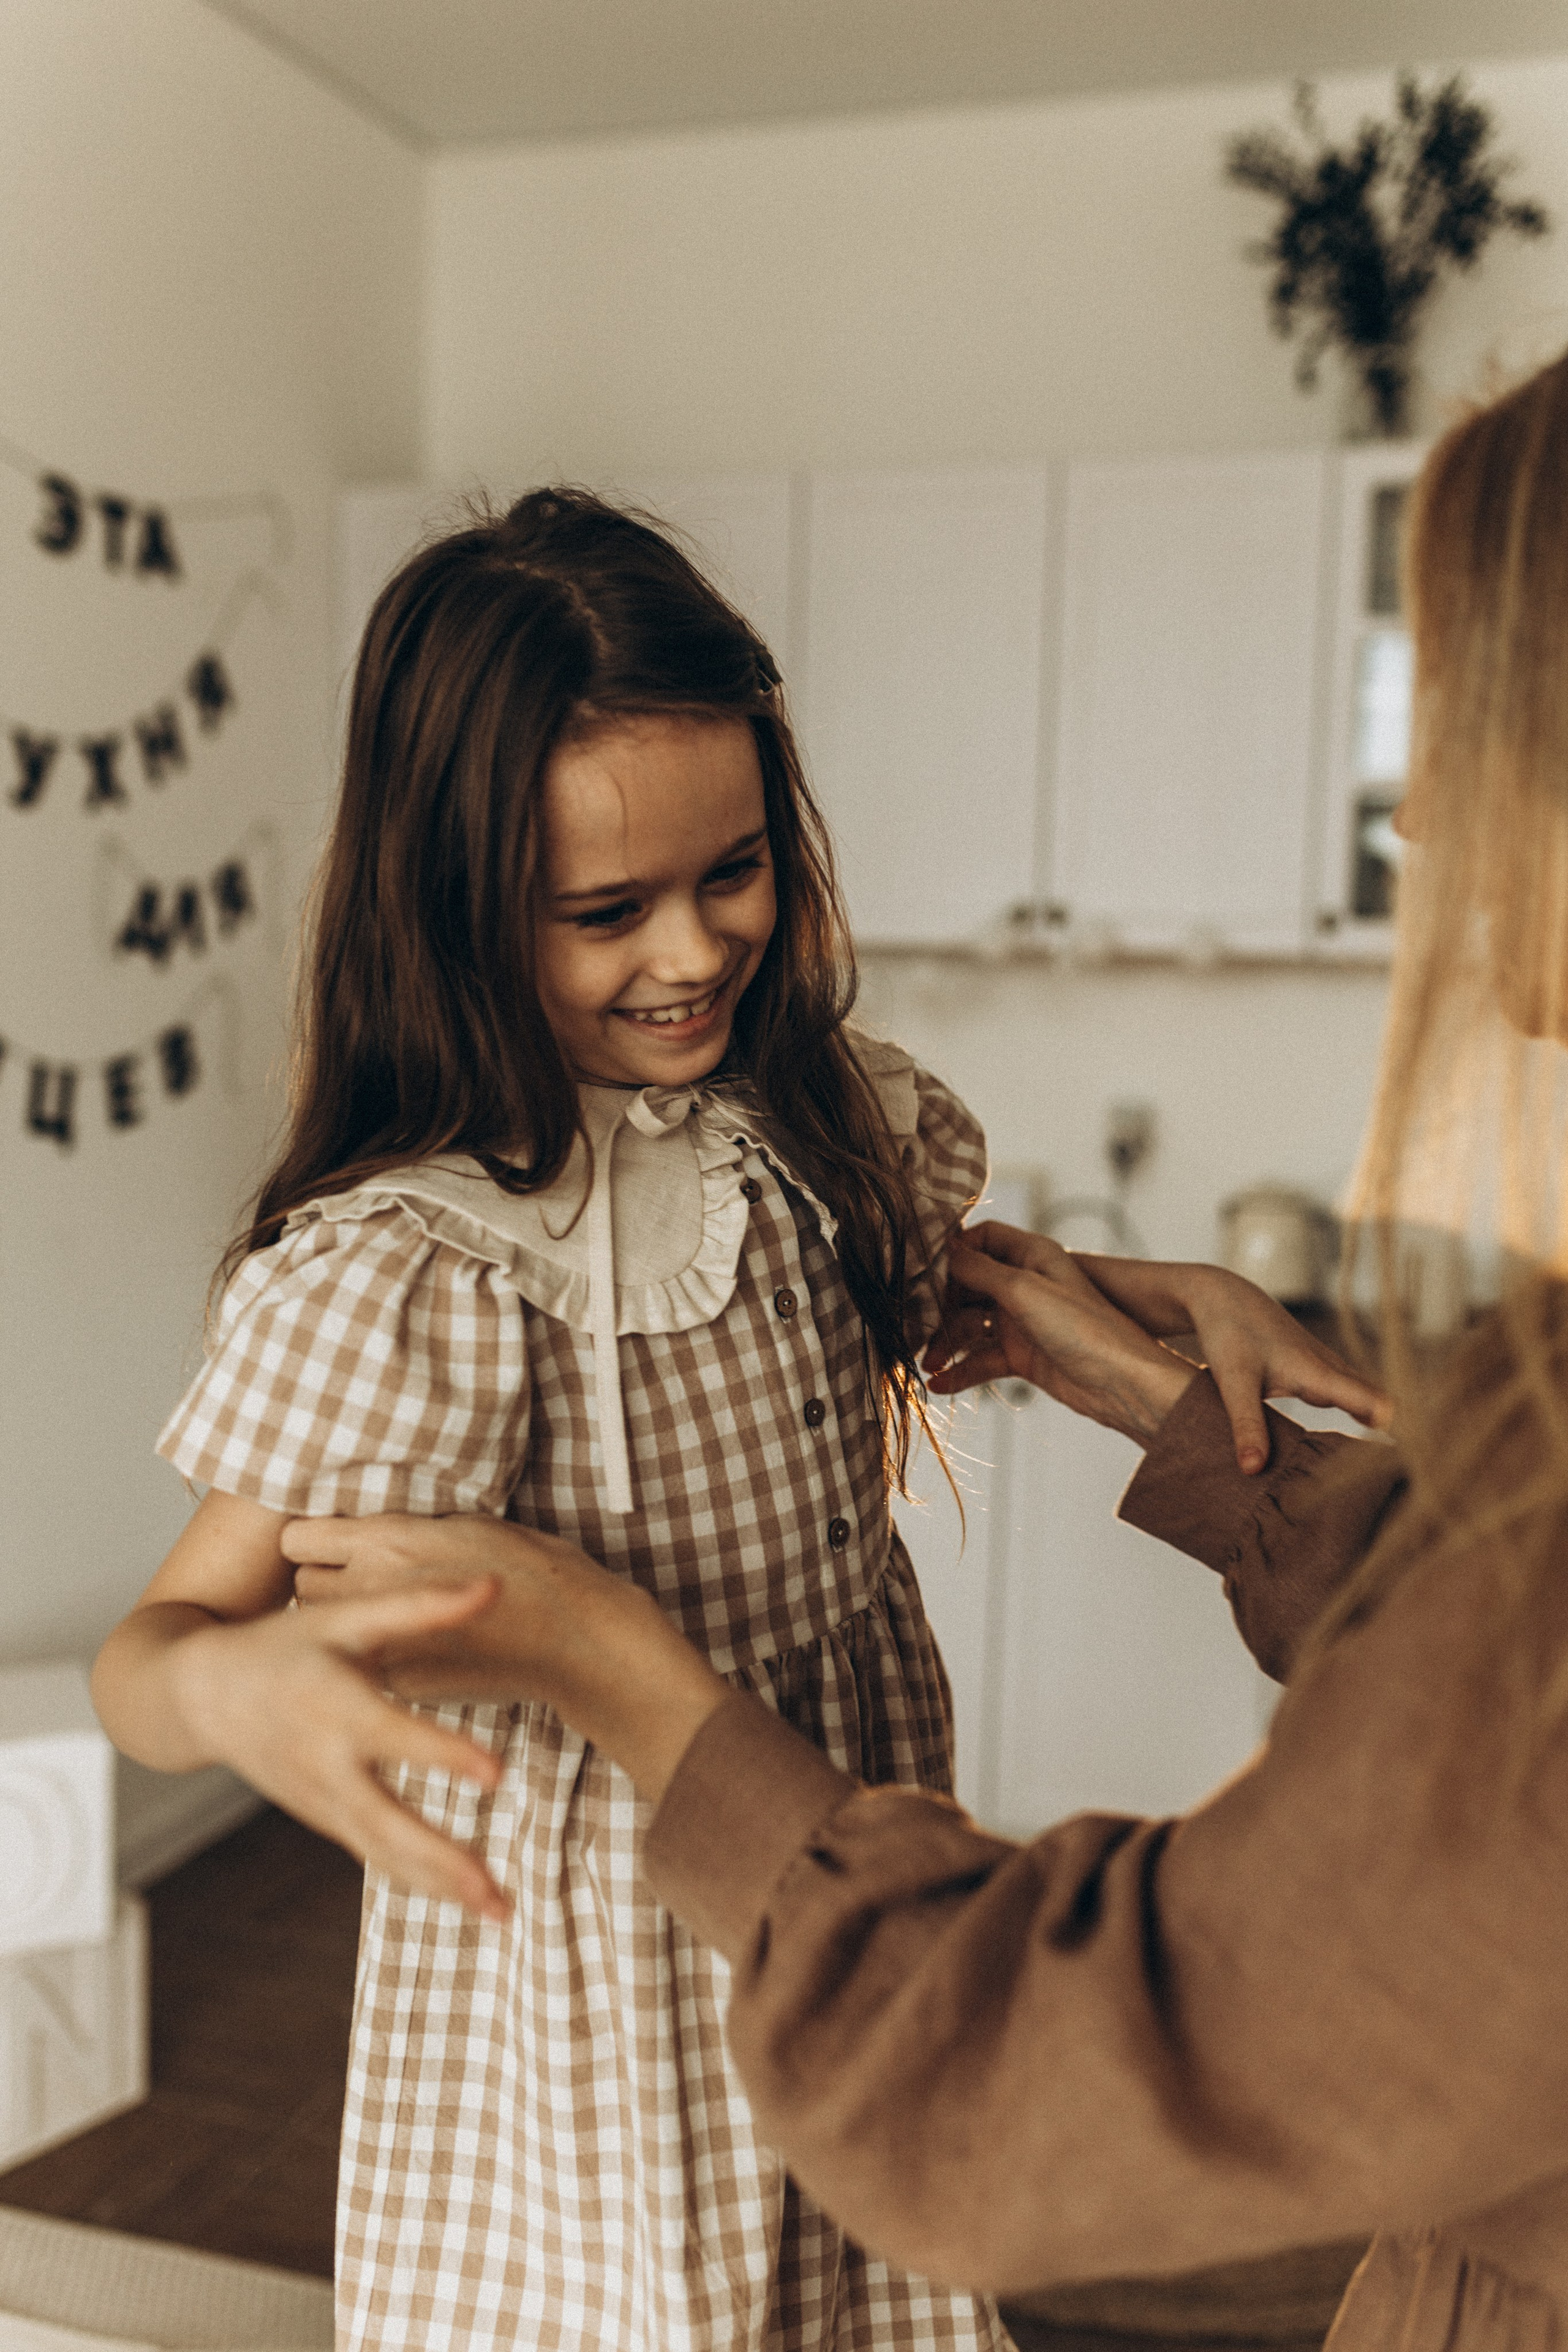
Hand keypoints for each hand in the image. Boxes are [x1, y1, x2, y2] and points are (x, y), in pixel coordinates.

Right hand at [172, 1580, 511, 1918]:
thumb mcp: (345, 1617)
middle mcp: (326, 1765)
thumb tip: (495, 1583)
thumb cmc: (283, 1645)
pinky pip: (374, 1855)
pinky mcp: (323, 1818)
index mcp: (334, 1707)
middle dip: (444, 1863)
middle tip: (498, 1894)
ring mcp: (321, 1801)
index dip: (443, 1754)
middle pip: (388, 1825)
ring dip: (441, 1886)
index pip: (394, 1737)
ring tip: (501, 1914)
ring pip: (384, 1854)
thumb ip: (420, 1605)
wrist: (203, 1693)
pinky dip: (416, 1879)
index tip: (497, 1773)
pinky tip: (463, 1896)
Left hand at [283, 1514, 727, 1806]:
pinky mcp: (400, 1683)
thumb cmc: (529, 1567)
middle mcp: (375, 1589)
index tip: (333, 1542)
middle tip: (356, 1580)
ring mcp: (384, 1642)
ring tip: (379, 1616)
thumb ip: (403, 1528)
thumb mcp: (463, 1522)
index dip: (312, 1539)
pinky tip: (411, 1647)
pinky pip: (363, 1665)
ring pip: (326, 1631)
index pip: (298, 1537)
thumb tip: (362, 1529)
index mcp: (389, 1539)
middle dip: (322, 1581)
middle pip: (302, 1585)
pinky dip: (374, 1658)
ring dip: (340, 1622)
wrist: (572, 1637)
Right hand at [926, 1223, 1197, 1444]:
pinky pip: (981, 1359)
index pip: (983, 1238)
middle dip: (939, 1305)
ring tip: (926, 1363)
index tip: (921, 1268)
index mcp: (1033, 1256)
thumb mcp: (1023, 1289)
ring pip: (970, 1325)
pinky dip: (961, 1371)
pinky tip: (940, 1385)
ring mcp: (1023, 1322)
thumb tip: (942, 1249)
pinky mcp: (1023, 1356)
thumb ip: (978, 1270)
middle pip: (968, 1285)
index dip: (953, 1250)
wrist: (1122, 1385)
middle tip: (912, 1325)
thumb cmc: (1086, 1328)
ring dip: (945, 1343)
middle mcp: (1025, 1284)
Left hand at [1072, 1255, 1390, 1472]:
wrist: (1222, 1295)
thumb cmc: (1228, 1332)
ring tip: (1396, 1467)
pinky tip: (1361, 1437)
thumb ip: (1246, 1425)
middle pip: (1376, 1402)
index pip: (1371, 1402)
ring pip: (1364, 1397)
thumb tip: (1253, 1471)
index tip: (1423, 1455)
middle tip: (1419, 1474)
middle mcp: (1331, 1367)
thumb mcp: (1233, 1381)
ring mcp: (1327, 1366)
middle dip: (1398, 1432)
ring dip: (1379, 1423)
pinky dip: (1361, 1412)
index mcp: (1318, 1371)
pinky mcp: (1317, 1368)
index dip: (1398, 1426)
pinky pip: (1349, 1393)